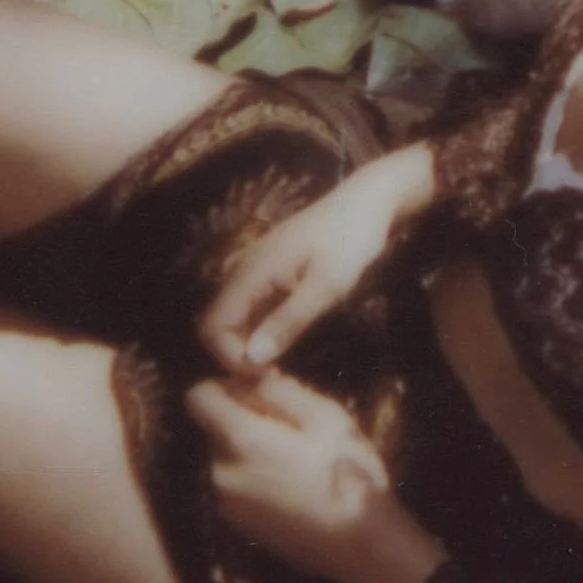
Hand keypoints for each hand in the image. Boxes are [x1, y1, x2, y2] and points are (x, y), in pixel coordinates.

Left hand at [186, 368, 443, 582]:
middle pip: (213, 428)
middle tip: (289, 425)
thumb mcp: (326, 418)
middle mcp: (220, 472)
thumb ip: (281, 391)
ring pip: (225, 457)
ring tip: (295, 458)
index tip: (257, 391)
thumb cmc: (349, 474)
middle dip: (242, 418)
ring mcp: (226, 503)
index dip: (224, 386)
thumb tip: (253, 376)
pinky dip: (253, 476)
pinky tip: (291, 485)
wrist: (359, 547)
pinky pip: (234, 485)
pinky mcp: (237, 525)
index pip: (198, 397)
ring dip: (249, 449)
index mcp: (239, 440)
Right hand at [200, 142, 434, 372]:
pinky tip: (284, 346)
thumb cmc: (352, 242)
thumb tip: (251, 361)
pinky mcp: (266, 275)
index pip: (212, 328)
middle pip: (216, 326)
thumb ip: (288, 323)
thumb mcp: (327, 287)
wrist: (369, 203)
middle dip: (237, 358)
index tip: (268, 378)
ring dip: (248, 348)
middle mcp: (240, 270)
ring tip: (280, 369)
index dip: (232, 360)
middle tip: (275, 378)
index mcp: (248, 272)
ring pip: (232, 320)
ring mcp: (252, 271)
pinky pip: (249, 310)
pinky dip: (259, 333)